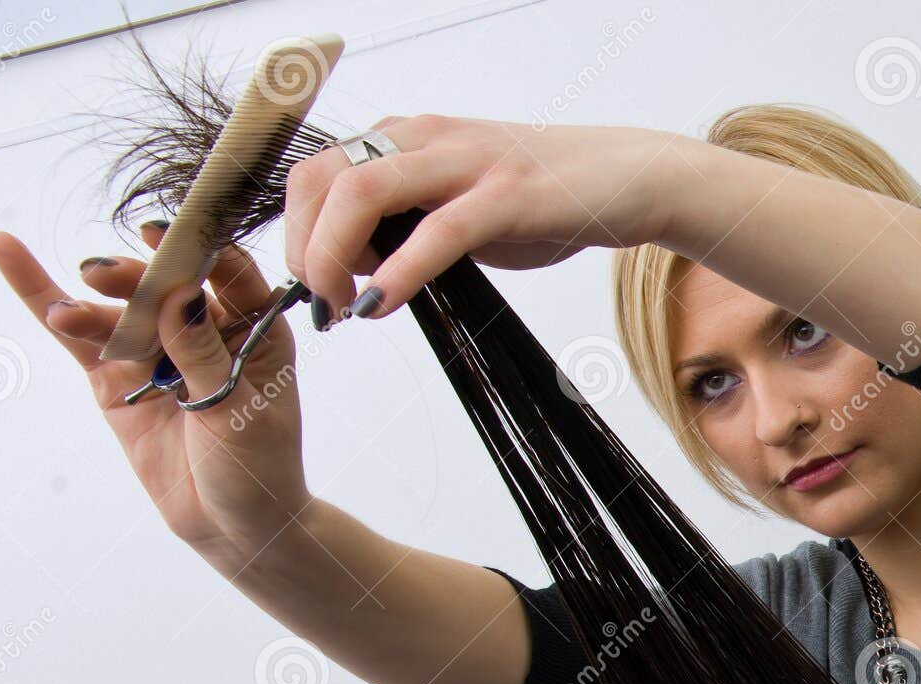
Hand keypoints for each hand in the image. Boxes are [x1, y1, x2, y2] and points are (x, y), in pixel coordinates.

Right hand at [0, 221, 311, 560]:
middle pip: (162, 283)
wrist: (232, 528)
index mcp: (254, 329)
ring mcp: (156, 351)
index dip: (194, 247)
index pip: (224, 270)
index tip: (160, 236)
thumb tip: (177, 293)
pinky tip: (9, 253)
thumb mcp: (240, 413)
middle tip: (103, 276)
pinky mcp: (118, 377)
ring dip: (92, 303)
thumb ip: (203, 354)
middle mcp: (204, 329)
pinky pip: (81, 334)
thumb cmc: (257, 470)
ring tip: (71, 315)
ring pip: (119, 309)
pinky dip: (45, 299)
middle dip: (133, 277)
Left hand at [283, 116, 682, 319]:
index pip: (319, 172)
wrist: (624, 179)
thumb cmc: (544, 198)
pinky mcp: (504, 196)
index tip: (313, 286)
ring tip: (342, 309)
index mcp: (408, 137)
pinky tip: (381, 306)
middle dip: (303, 248)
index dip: (297, 232)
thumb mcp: (462, 205)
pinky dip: (399, 272)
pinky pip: (436, 232)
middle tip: (319, 304)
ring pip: (363, 193)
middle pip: (324, 179)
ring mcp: (463, 164)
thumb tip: (369, 265)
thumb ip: (414, 224)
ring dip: (334, 257)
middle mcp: (424, 137)